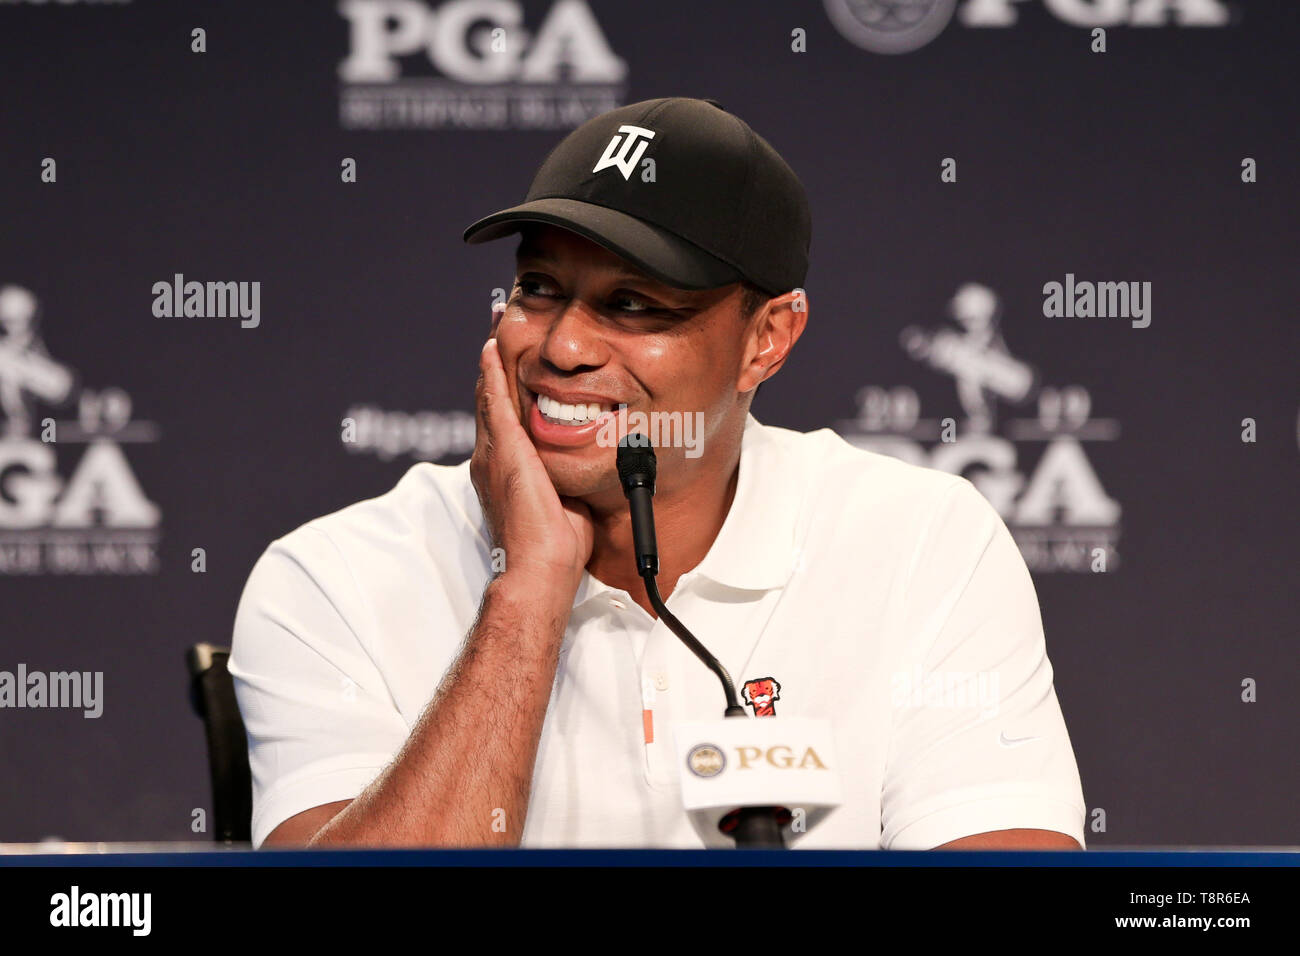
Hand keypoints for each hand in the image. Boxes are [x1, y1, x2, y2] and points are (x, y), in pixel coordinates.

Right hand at [470, 336, 594, 595]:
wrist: (542, 565)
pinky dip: (492, 374)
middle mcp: (492, 458)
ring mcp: (494, 453)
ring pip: (489, 396)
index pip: (503, 419)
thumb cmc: (557, 545)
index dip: (505, 388)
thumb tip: (583, 470)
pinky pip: (494, 403)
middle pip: (491, 400)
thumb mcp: (564, 498)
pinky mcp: (503, 451)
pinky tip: (490, 349)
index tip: (508, 361)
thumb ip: (565, 477)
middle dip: (494, 366)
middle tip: (495, 330)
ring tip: (492, 329)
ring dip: (491, 361)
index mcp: (506, 470)